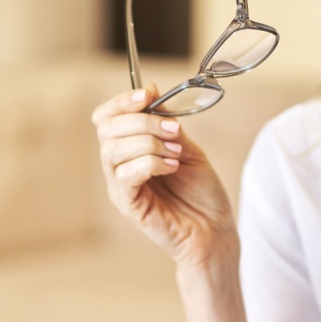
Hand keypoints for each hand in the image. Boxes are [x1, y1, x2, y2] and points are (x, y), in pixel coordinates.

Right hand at [91, 87, 236, 272]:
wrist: (214, 230)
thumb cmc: (201, 193)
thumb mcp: (186, 147)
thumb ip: (167, 122)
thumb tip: (151, 92)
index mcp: (129, 150)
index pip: (106, 119)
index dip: (121, 102)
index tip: (148, 94)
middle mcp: (118, 167)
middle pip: (105, 130)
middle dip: (141, 121)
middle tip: (173, 130)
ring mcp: (120, 187)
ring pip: (113, 150)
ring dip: (149, 143)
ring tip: (175, 153)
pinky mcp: (128, 205)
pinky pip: (125, 174)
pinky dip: (150, 163)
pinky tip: (171, 167)